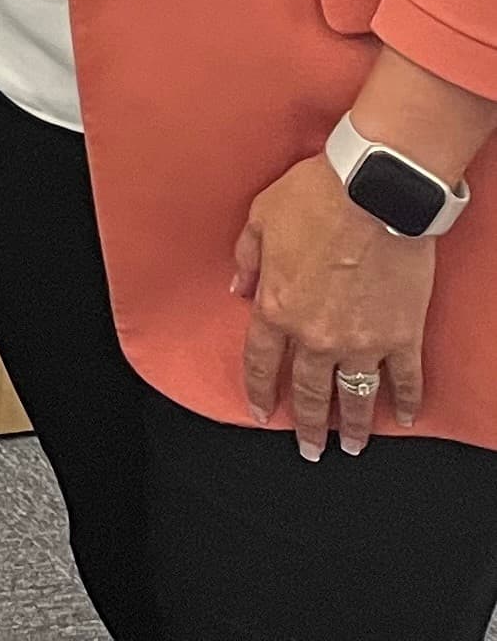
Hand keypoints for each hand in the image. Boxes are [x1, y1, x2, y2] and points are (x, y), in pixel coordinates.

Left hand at [235, 150, 437, 455]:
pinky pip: (404, 380)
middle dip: (306, 423)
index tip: (259, 412)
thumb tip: (237, 288)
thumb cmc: (313, 199)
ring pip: (354, 397)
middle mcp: (316, 335)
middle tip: (309, 449)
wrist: (372, 194)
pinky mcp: (402, 337)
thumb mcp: (259, 220)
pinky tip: (404, 418)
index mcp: (276, 308)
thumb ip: (247, 260)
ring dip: (353, 425)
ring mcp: (362, 342)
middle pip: (308, 390)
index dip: (259, 390)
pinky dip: (406, 402)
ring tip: (351, 446)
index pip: (261, 361)